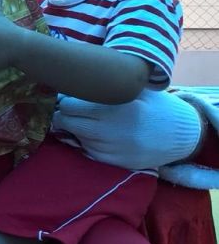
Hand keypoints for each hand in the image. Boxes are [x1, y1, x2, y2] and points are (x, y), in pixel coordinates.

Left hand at [53, 90, 204, 169]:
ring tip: (84, 121)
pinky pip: (87, 151)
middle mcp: (111, 130)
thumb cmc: (155, 107)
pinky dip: (85, 143)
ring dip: (74, 129)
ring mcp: (111, 149)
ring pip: (75, 137)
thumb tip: (73, 81)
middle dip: (63, 116)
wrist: (179, 136)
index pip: (71, 105)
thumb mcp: (136, 88)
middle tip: (67, 110)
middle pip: (67, 122)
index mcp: (117, 107)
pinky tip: (95, 135)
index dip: (65, 101)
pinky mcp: (113, 162)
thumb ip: (108, 85)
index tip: (67, 97)